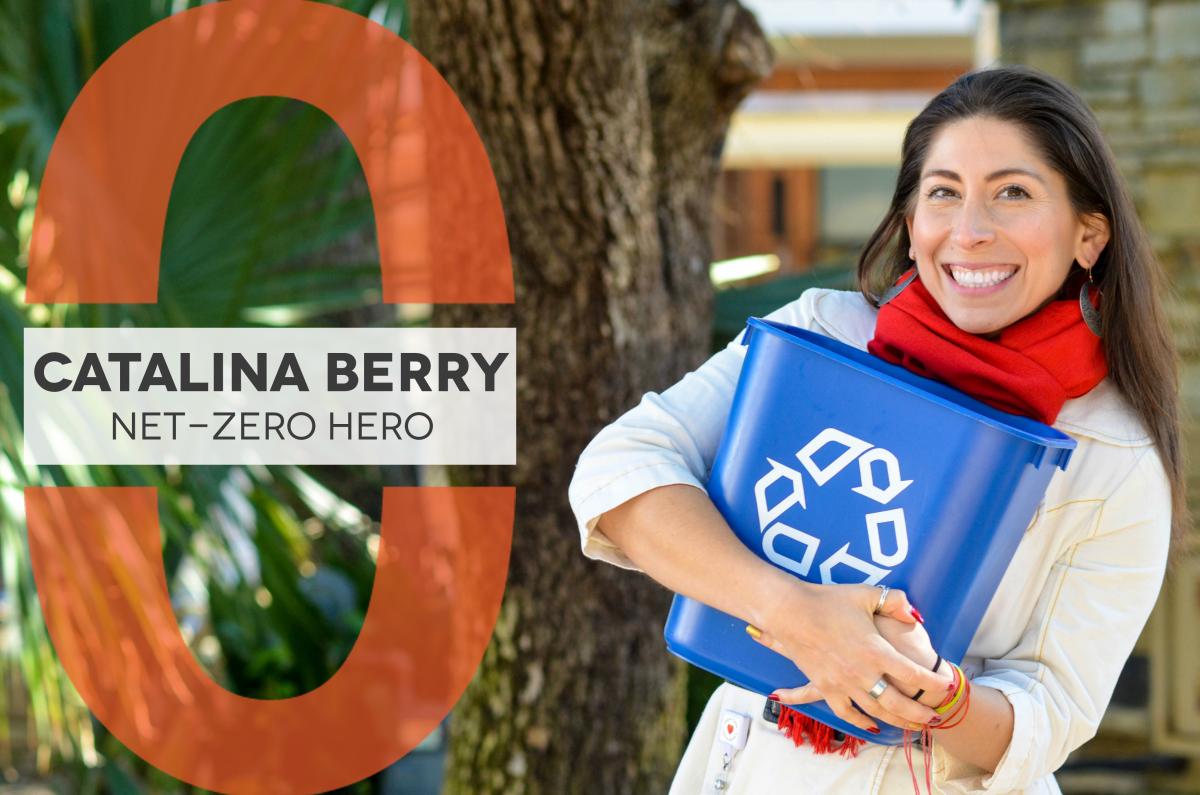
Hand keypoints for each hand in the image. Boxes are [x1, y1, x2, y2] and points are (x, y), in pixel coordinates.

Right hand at [747, 582, 945, 732]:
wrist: (790, 611)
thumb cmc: (827, 600)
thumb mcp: (865, 594)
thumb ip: (895, 602)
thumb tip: (915, 614)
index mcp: (875, 650)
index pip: (914, 674)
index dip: (934, 682)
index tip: (947, 685)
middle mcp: (862, 672)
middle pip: (898, 703)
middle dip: (919, 713)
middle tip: (934, 717)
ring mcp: (843, 683)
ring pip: (876, 712)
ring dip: (897, 721)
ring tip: (912, 727)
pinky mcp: (825, 687)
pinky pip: (846, 712)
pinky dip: (860, 722)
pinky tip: (871, 726)